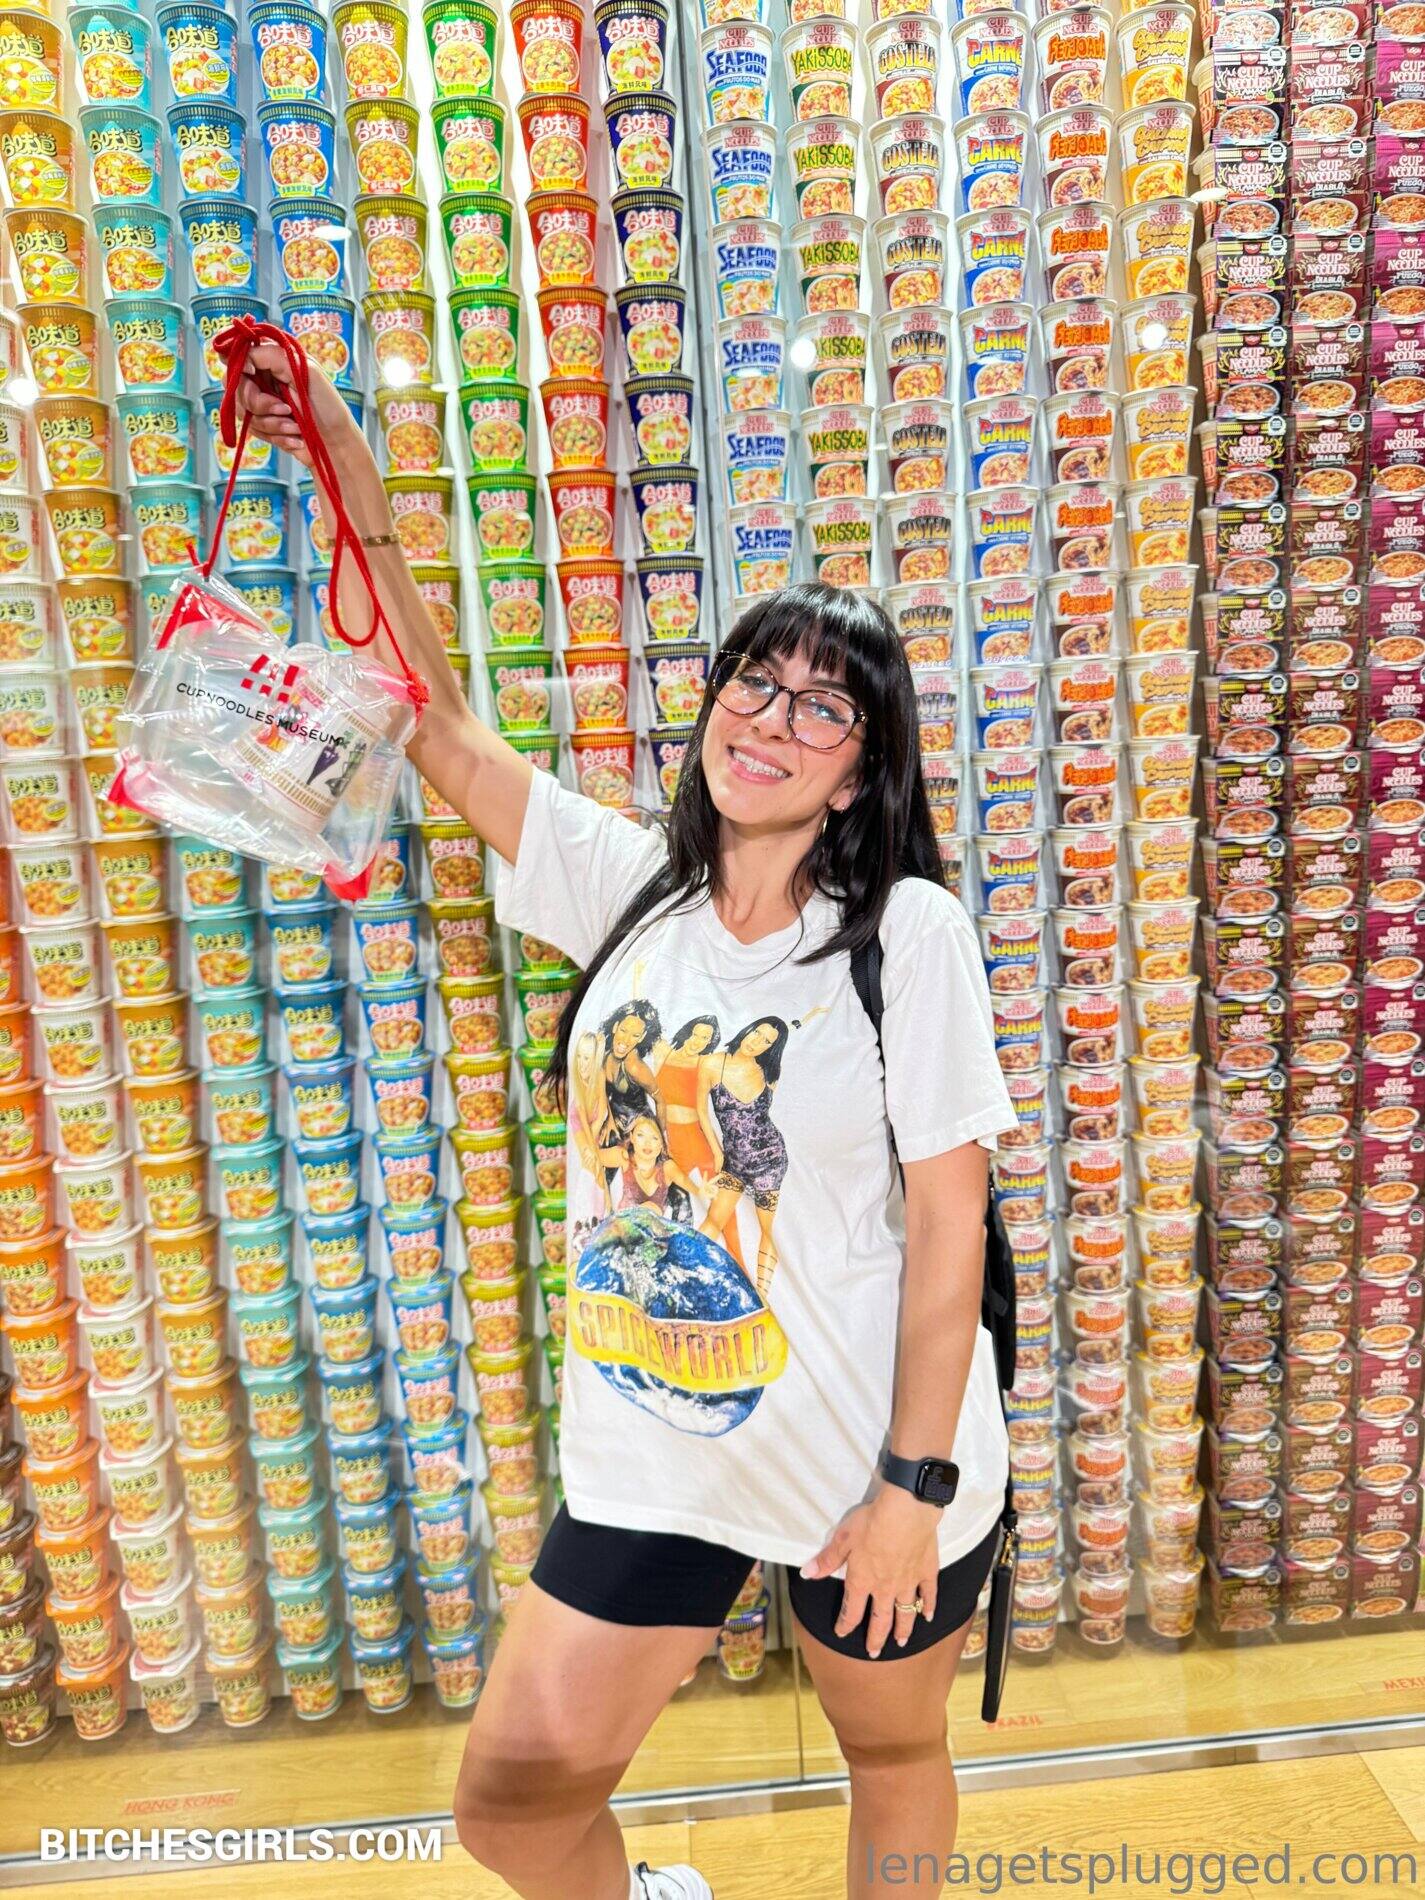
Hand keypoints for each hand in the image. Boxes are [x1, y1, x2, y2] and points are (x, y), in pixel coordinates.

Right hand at [232, 344, 386, 527]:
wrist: (337, 446)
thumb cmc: (328, 408)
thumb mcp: (305, 371)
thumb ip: (272, 355)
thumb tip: (243, 356)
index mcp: (276, 361)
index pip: (239, 356)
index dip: (239, 367)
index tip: (251, 374)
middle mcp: (267, 380)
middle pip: (238, 389)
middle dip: (260, 404)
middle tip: (286, 410)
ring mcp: (264, 404)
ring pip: (245, 413)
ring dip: (273, 424)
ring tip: (296, 427)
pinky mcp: (266, 425)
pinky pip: (254, 431)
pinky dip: (277, 437)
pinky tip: (295, 438)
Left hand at [800, 1485, 940, 1658]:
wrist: (905, 1513)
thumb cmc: (870, 1524)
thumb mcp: (842, 1539)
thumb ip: (827, 1559)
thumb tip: (806, 1574)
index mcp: (862, 1581)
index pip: (851, 1610)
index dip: (845, 1624)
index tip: (842, 1634)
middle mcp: (885, 1588)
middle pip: (880, 1620)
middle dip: (875, 1638)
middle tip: (874, 1654)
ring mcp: (908, 1582)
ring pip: (905, 1612)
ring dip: (902, 1629)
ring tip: (901, 1643)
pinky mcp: (926, 1572)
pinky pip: (928, 1594)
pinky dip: (928, 1606)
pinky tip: (928, 1616)